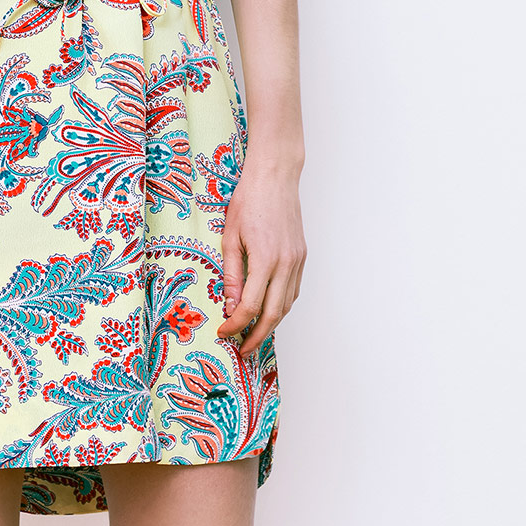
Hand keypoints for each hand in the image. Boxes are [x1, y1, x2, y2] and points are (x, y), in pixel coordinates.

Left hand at [216, 161, 306, 356]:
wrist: (274, 177)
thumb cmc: (247, 201)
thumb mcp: (230, 236)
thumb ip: (232, 274)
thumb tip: (231, 306)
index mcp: (266, 259)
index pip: (251, 306)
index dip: (236, 324)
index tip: (224, 332)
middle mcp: (286, 264)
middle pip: (274, 314)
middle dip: (257, 336)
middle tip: (242, 349)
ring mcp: (298, 260)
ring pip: (287, 305)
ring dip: (271, 323)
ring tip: (253, 334)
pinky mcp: (302, 256)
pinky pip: (294, 290)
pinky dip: (281, 305)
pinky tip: (268, 309)